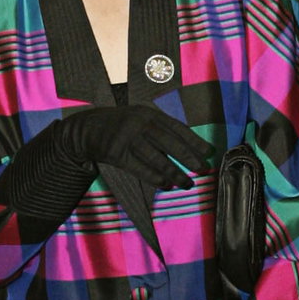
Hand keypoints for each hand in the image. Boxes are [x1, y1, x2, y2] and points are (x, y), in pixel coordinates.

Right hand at [56, 105, 213, 190]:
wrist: (89, 129)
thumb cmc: (122, 126)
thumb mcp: (141, 119)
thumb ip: (161, 130)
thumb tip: (189, 148)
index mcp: (150, 114)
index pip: (177, 128)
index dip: (195, 141)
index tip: (209, 152)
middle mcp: (140, 124)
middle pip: (170, 143)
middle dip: (189, 158)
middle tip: (203, 169)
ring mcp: (128, 139)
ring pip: (157, 159)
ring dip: (175, 173)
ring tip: (187, 183)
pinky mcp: (117, 154)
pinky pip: (140, 169)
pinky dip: (156, 178)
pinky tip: (167, 185)